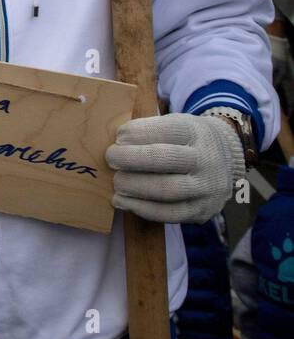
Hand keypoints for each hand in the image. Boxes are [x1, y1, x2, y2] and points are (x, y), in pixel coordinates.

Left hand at [105, 112, 245, 223]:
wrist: (227, 159)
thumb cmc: (186, 140)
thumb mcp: (175, 124)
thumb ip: (148, 130)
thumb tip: (114, 142)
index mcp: (196, 133)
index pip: (167, 130)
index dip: (138, 133)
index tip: (118, 138)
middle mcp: (206, 160)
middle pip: (165, 159)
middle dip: (131, 159)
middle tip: (111, 158)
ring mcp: (206, 188)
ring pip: (166, 189)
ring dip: (134, 186)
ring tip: (115, 182)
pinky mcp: (202, 211)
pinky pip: (169, 214)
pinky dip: (141, 209)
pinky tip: (122, 201)